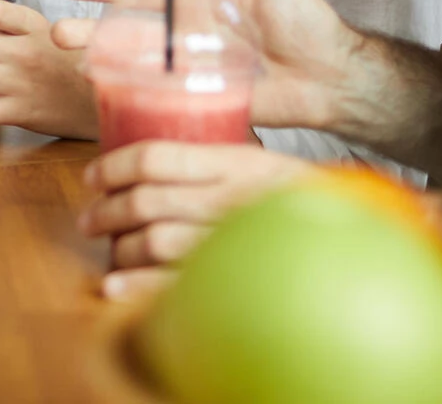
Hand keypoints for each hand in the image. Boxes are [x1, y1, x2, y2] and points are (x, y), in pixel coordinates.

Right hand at [52, 0, 364, 132]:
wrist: (335, 77)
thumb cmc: (308, 21)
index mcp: (198, 2)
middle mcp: (187, 35)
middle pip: (127, 32)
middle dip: (89, 31)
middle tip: (56, 32)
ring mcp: (191, 70)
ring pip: (135, 66)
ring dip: (101, 64)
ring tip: (72, 64)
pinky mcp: (202, 102)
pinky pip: (161, 100)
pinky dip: (132, 97)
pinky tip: (106, 96)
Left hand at [78, 141, 310, 299]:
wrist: (351, 237)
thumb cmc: (295, 196)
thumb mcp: (258, 160)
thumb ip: (210, 157)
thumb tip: (147, 156)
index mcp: (235, 163)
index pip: (156, 158)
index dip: (114, 166)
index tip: (93, 176)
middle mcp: (230, 200)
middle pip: (147, 201)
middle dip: (107, 210)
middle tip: (90, 217)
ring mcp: (231, 241)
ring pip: (153, 241)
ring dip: (119, 246)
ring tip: (109, 246)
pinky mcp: (234, 278)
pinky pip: (173, 284)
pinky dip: (135, 285)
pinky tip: (113, 284)